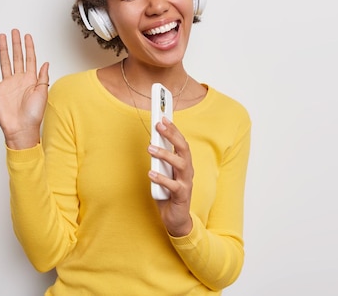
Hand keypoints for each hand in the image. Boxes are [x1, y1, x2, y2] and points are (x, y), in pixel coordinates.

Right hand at [0, 29, 48, 148]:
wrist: (21, 129)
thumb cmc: (34, 114)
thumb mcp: (43, 93)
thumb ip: (43, 77)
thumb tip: (46, 63)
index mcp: (31, 79)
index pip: (29, 58)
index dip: (29, 47)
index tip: (27, 35)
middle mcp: (19, 79)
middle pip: (16, 57)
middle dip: (15, 43)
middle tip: (14, 31)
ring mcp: (7, 83)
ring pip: (4, 61)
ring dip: (3, 49)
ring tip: (2, 37)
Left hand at [148, 117, 193, 236]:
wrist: (176, 219)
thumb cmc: (169, 194)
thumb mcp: (165, 173)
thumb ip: (162, 161)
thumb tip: (152, 143)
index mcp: (184, 163)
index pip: (181, 142)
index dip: (173, 129)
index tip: (163, 118)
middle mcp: (187, 171)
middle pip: (183, 148)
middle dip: (172, 135)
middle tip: (159, 125)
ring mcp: (186, 183)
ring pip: (180, 164)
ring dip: (165, 154)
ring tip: (150, 148)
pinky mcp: (181, 196)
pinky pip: (173, 185)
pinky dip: (162, 178)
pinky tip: (151, 173)